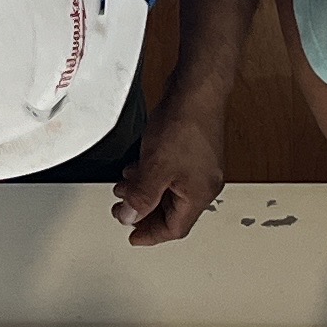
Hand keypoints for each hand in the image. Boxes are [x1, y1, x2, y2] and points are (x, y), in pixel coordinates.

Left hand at [112, 107, 226, 246]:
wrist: (197, 90)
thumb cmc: (184, 124)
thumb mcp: (155, 169)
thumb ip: (141, 197)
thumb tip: (130, 216)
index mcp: (199, 194)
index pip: (174, 228)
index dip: (150, 234)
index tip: (132, 236)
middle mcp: (204, 184)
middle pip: (172, 211)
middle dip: (144, 211)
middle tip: (122, 211)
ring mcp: (200, 167)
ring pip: (169, 191)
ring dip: (145, 191)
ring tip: (124, 187)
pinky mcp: (194, 151)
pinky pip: (171, 173)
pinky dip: (152, 176)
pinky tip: (138, 167)